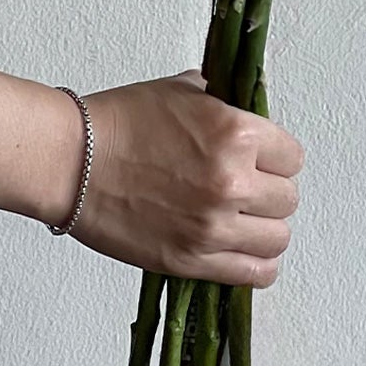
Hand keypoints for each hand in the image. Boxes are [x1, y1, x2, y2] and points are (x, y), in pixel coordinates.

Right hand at [60, 70, 304, 285]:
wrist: (72, 160)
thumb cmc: (120, 123)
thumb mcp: (186, 91)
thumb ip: (227, 103)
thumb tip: (250, 108)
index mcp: (236, 133)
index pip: (293, 157)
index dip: (277, 158)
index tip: (263, 161)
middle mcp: (232, 181)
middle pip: (287, 199)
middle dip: (270, 192)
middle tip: (248, 189)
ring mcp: (213, 226)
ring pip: (278, 239)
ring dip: (265, 229)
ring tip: (245, 221)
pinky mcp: (191, 259)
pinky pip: (254, 273)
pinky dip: (257, 265)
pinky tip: (244, 251)